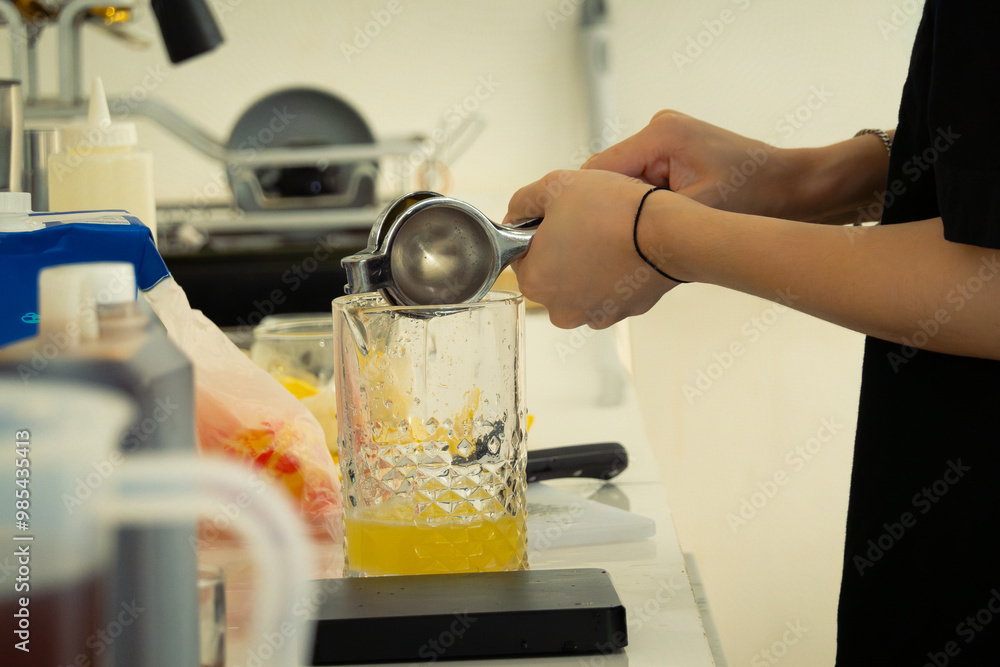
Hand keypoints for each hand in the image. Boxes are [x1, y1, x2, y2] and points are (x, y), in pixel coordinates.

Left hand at [504, 169, 685, 328]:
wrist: (668, 232)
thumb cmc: (612, 210)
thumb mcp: (556, 186)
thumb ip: (523, 201)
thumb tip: (515, 214)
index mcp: (535, 281)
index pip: (521, 254)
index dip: (538, 231)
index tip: (560, 217)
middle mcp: (560, 308)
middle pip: (550, 273)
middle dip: (563, 249)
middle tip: (587, 222)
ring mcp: (593, 315)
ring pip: (579, 284)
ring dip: (587, 263)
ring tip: (608, 235)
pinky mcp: (623, 313)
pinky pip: (608, 292)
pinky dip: (612, 274)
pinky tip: (624, 251)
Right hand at [585, 110, 793, 217]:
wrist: (791, 187)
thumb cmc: (753, 198)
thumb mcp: (695, 211)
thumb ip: (647, 215)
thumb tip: (600, 232)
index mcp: (661, 134)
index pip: (600, 168)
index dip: (585, 202)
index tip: (577, 236)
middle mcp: (659, 128)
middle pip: (609, 174)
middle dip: (609, 207)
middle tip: (607, 244)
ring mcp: (665, 137)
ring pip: (624, 180)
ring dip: (629, 208)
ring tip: (638, 237)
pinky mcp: (673, 151)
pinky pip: (643, 179)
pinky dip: (644, 203)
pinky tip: (655, 225)